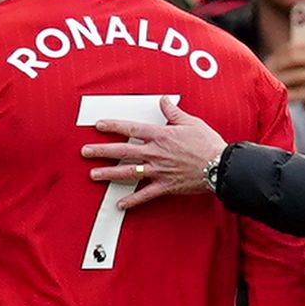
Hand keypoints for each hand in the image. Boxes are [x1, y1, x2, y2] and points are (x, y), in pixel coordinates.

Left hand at [83, 97, 229, 209]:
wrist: (219, 166)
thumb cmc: (207, 143)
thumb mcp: (191, 122)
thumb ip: (173, 112)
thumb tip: (164, 101)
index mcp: (160, 135)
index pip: (131, 129)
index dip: (113, 126)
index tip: (98, 125)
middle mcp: (155, 153)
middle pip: (122, 151)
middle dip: (101, 151)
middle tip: (85, 151)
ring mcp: (158, 171)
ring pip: (128, 173)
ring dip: (109, 174)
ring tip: (94, 175)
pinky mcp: (165, 186)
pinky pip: (145, 195)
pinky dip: (132, 201)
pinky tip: (119, 204)